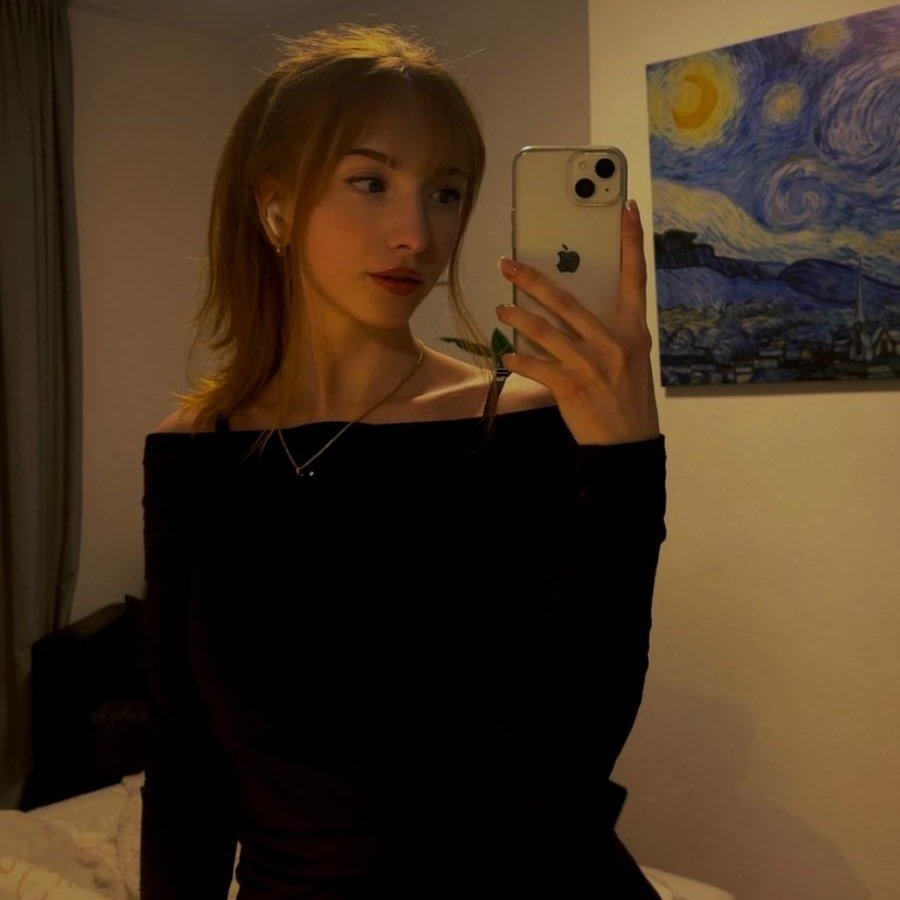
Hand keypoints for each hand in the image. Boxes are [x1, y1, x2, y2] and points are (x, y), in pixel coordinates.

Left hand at [495, 199, 660, 445]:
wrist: (628, 440)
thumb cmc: (627, 394)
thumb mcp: (629, 356)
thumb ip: (606, 330)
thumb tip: (566, 309)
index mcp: (632, 329)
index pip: (634, 276)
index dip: (631, 242)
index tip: (627, 208)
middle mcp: (612, 341)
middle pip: (567, 301)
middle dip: (532, 281)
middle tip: (507, 265)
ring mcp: (591, 364)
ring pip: (545, 331)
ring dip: (517, 319)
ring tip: (501, 312)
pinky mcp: (571, 387)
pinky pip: (536, 366)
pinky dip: (518, 360)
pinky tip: (506, 357)